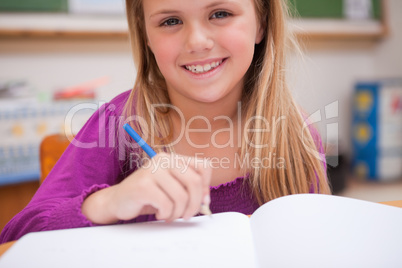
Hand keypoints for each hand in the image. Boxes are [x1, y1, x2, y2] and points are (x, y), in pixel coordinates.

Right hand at [82, 153, 211, 223]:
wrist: (118, 201)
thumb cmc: (149, 195)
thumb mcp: (172, 188)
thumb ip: (189, 189)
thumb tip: (206, 201)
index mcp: (173, 158)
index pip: (204, 166)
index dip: (206, 186)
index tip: (202, 200)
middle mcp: (163, 160)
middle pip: (195, 182)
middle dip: (194, 204)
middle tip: (187, 215)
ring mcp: (152, 171)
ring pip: (181, 196)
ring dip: (178, 213)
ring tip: (169, 215)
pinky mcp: (143, 186)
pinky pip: (167, 205)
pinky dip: (166, 214)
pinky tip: (159, 213)